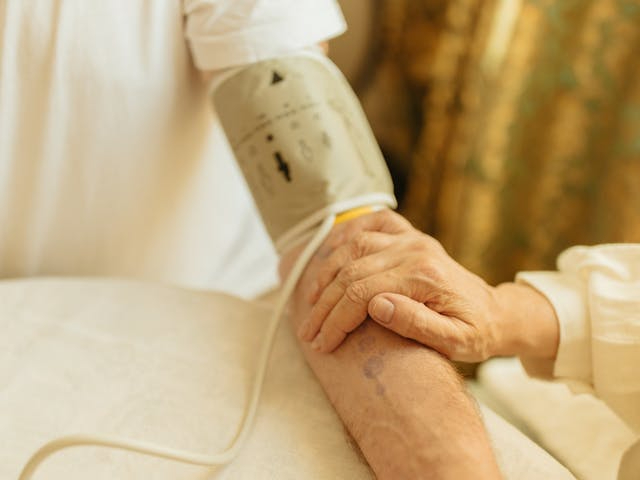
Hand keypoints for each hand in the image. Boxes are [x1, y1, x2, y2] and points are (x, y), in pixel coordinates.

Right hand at [297, 210, 558, 361]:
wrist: (496, 312)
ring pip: (354, 246)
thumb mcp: (455, 342)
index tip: (321, 343)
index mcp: (424, 276)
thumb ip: (417, 324)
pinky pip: (372, 224)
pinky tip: (330, 254)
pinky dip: (347, 235)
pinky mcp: (410, 236)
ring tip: (312, 302)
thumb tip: (376, 306)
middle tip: (308, 332)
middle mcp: (415, 249)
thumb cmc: (475, 333)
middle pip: (351, 271)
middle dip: (324, 304)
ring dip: (327, 272)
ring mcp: (411, 239)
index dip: (336, 319)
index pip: (362, 293)